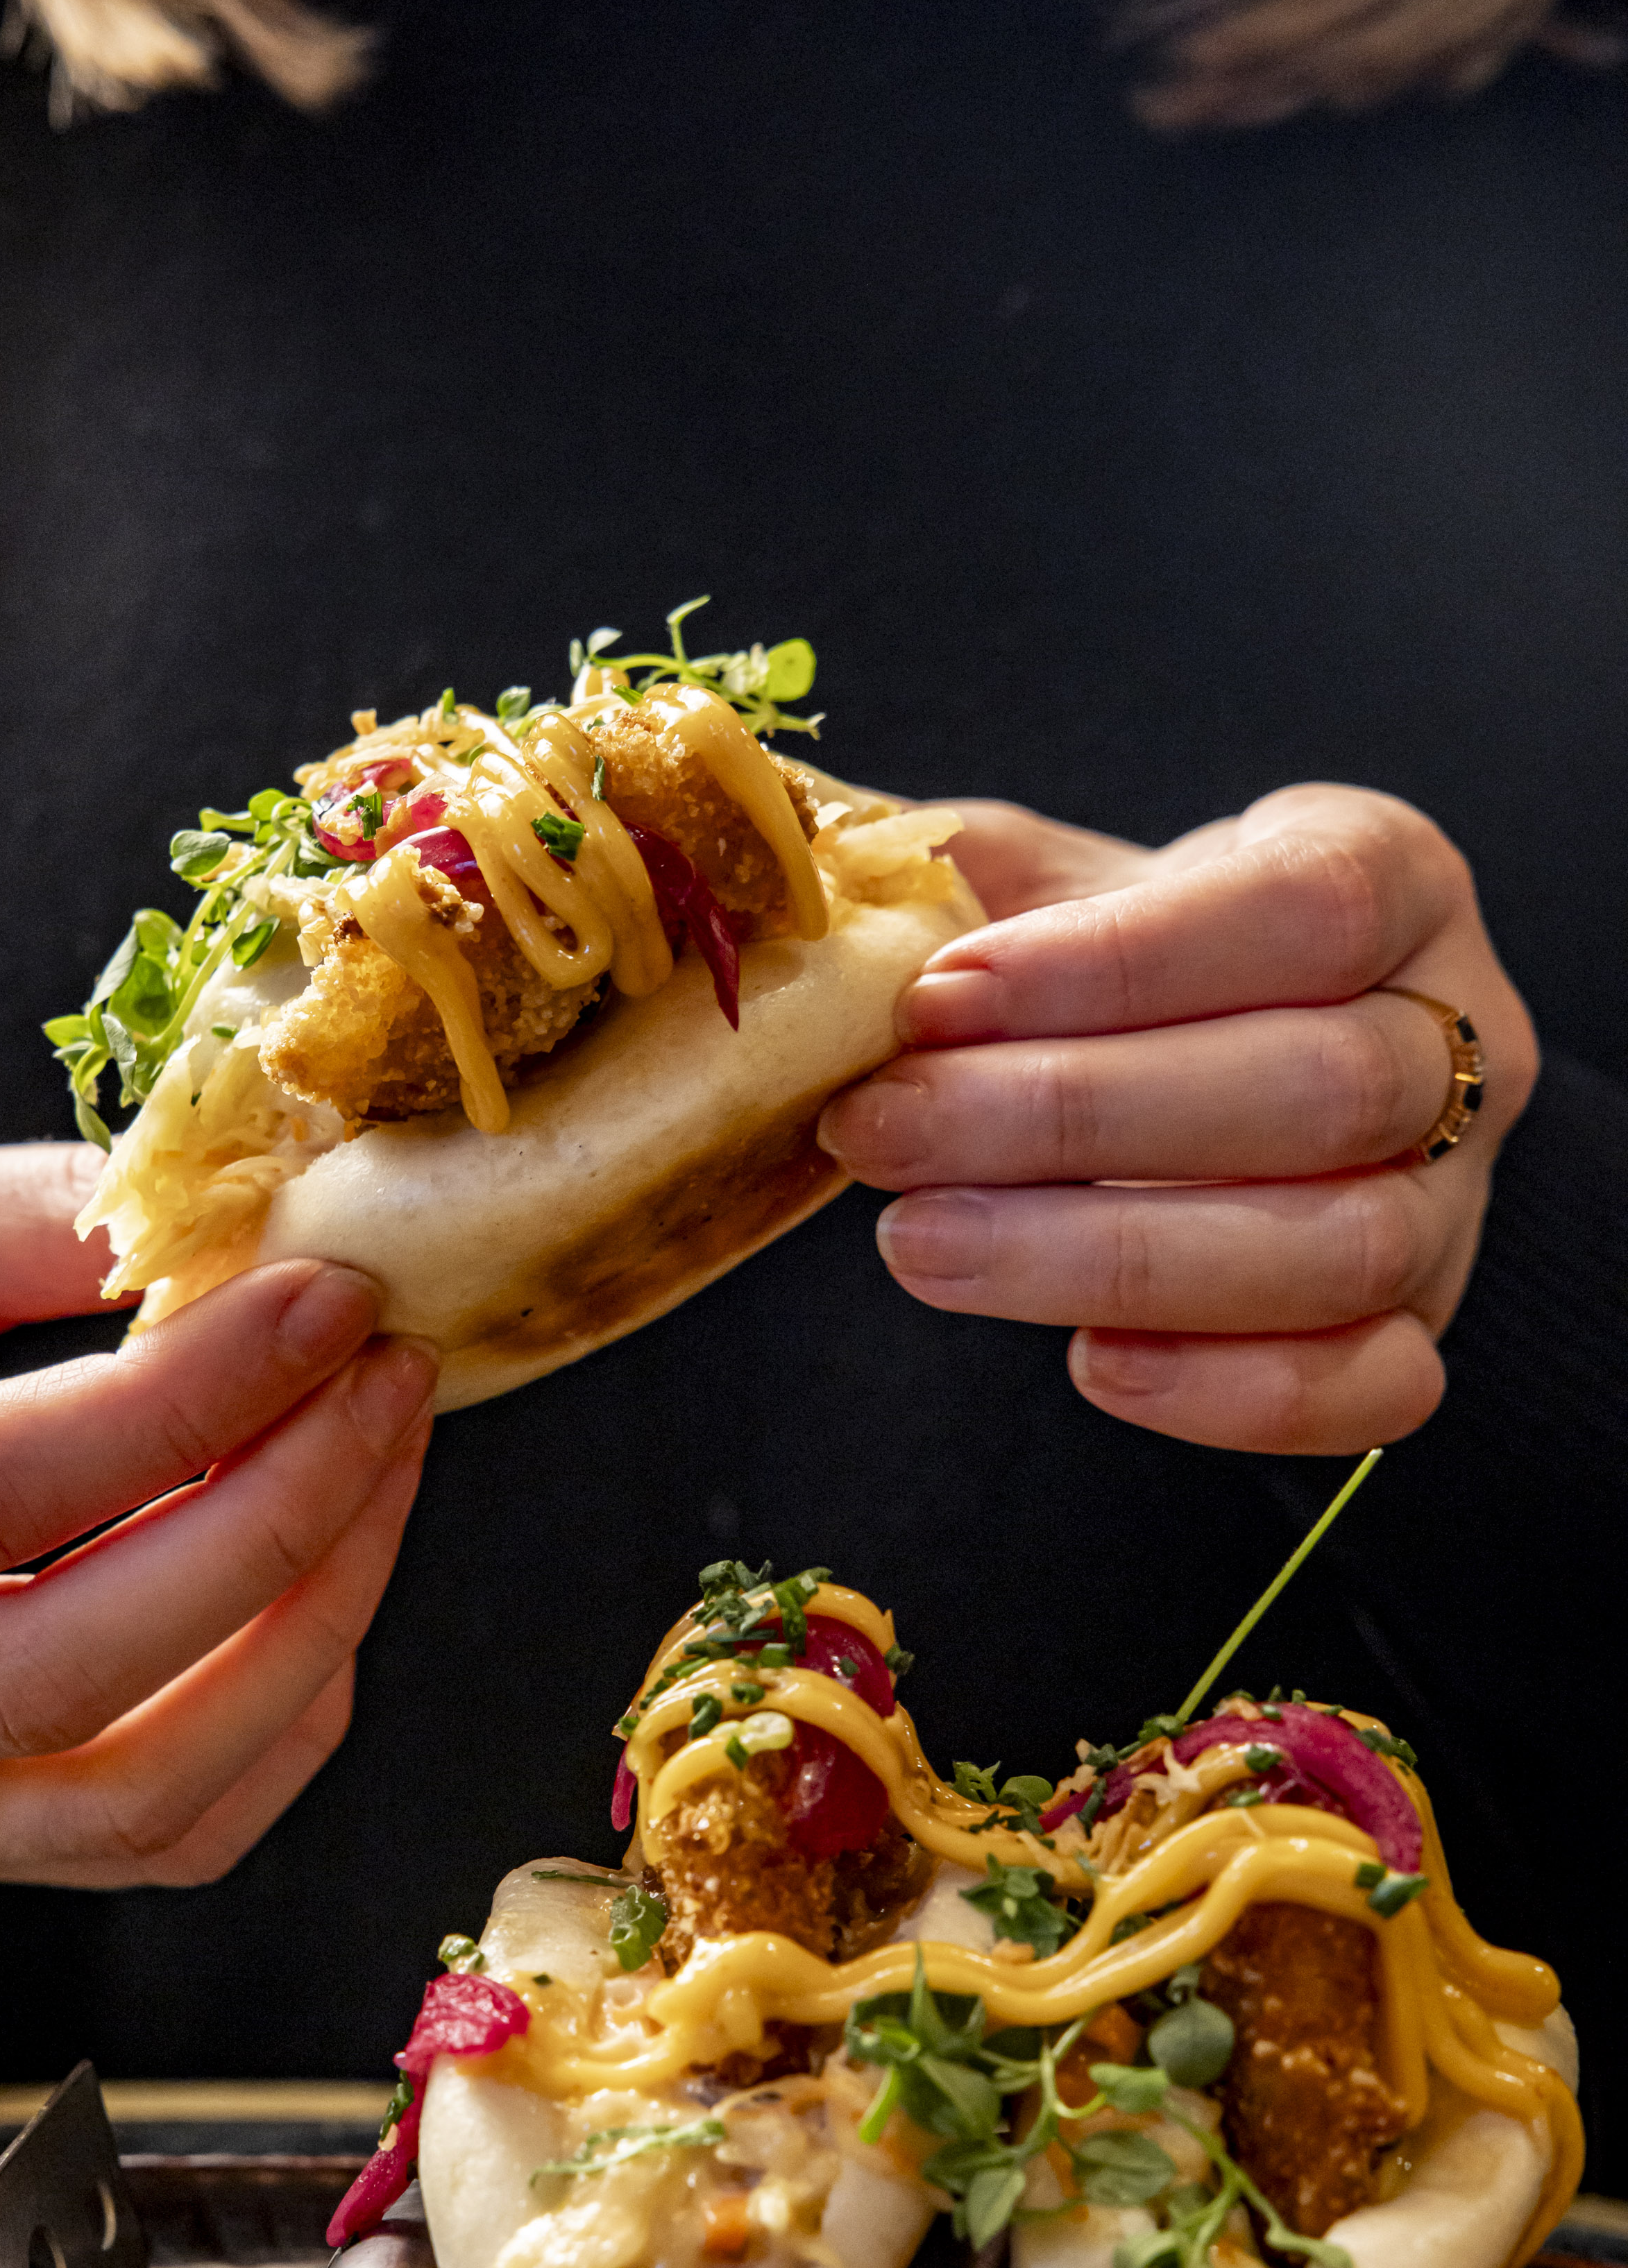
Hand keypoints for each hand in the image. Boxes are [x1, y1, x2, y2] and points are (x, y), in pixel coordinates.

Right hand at [0, 1135, 436, 1883]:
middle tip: (385, 1385)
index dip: (174, 1409)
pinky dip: (273, 1721)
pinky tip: (323, 1582)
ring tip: (379, 1467)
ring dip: (300, 1638)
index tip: (328, 1303)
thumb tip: (259, 1227)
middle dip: (265, 1533)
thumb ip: (34, 1222)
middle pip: (46, 1684)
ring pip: (116, 1801)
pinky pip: (142, 1842)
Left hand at [819, 784, 1537, 1452]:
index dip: (1119, 961)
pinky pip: (1373, 1388)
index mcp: (1391, 878)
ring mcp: (1456, 1196)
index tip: (937, 997)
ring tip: (921, 1246)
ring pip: (1341, 1247)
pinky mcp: (1418, 1329)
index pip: (1302, 909)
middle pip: (1321, 1088)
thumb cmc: (1125, 963)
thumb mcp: (1051, 880)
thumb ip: (954, 875)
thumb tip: (807, 878)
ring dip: (1110, 1258)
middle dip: (1075, 1119)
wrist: (1208, 1051)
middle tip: (883, 1134)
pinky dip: (1230, 1392)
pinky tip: (1090, 1362)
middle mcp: (1462, 1037)